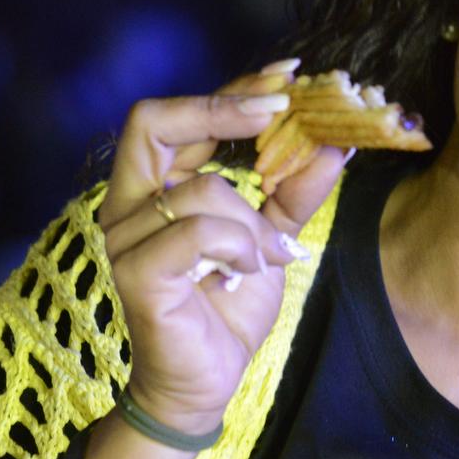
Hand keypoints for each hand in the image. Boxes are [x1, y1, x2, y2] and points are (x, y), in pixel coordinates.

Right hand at [96, 64, 347, 436]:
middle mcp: (128, 204)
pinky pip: (196, 231)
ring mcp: (124, 238)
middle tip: (279, 108)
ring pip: (201, 188)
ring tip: (266, 256)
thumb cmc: (229, 304)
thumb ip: (295, 191)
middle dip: (222, 107)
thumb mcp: (272, 237)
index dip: (232, 87)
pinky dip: (236, 247)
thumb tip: (335, 143)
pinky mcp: (134, 273)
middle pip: (152, 120)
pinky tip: (244, 272)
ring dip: (252, 222)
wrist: (205, 381)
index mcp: (155, 187)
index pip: (179, 115)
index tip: (289, 76)